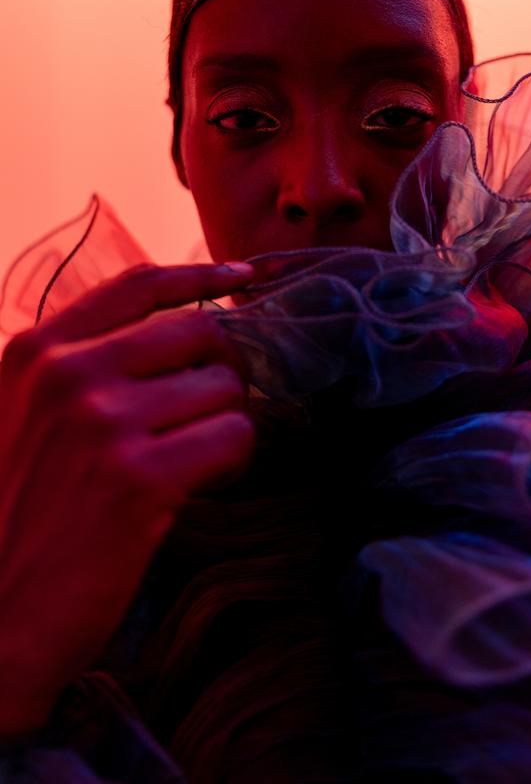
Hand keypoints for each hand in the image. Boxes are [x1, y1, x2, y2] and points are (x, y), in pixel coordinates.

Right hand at [0, 262, 254, 733]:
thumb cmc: (22, 518)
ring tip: (195, 462)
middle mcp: (67, 374)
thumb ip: (83, 367)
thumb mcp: (26, 417)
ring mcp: (102, 422)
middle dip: (223, 370)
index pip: (137, 285)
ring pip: (224, 389)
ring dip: (227, 424)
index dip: (201, 275)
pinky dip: (234, 460)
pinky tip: (203, 485)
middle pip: (198, 332)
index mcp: (37, 352)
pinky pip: (234, 436)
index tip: (243, 275)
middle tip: (213, 412)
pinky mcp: (140, 478)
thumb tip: (181, 331)